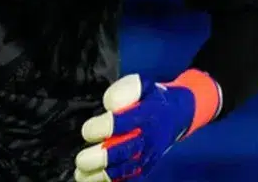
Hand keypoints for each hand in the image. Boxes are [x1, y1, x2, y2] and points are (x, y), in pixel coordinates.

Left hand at [74, 70, 219, 180]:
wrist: (175, 116)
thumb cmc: (151, 100)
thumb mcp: (143, 85)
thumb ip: (126, 89)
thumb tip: (110, 105)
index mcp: (147, 115)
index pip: (123, 123)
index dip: (102, 129)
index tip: (87, 130)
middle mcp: (149, 138)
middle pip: (124, 153)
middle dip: (101, 158)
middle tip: (81, 160)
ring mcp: (148, 156)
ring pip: (125, 171)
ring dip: (101, 176)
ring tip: (81, 174)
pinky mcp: (145, 168)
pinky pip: (131, 179)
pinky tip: (93, 181)